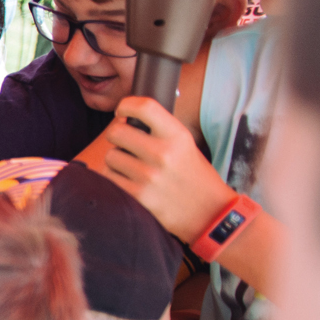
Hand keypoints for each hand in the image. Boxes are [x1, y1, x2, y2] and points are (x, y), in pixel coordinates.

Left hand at [96, 97, 232, 241]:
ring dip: (116, 160)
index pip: (145, 107)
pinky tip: (128, 180)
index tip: (122, 111)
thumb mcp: (186, 145)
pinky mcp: (138, 195)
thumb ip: (160, 130)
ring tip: (132, 167)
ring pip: (110, 156)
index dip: (127, 105)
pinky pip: (109, 177)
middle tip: (126, 144)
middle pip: (115, 132)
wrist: (210, 213)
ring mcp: (148, 175)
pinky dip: (114, 177)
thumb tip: (126, 116)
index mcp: (177, 136)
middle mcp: (162, 153)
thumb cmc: (194, 176)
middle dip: (117, 137)